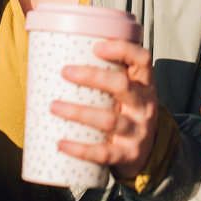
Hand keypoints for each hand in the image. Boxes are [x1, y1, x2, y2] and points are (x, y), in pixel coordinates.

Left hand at [53, 40, 159, 178]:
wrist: (147, 153)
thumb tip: (60, 54)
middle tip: (65, 71)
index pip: (142, 60)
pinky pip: (103, 153)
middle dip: (92, 76)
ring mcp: (137, 131)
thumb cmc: (128, 114)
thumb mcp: (129, 93)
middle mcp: (144, 106)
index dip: (122, 50)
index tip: (96, 46)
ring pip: (109, 120)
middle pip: (122, 86)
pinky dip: (80, 149)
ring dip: (79, 112)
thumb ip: (107, 76)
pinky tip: (61, 143)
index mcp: (144, 85)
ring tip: (54, 106)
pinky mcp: (127, 154)